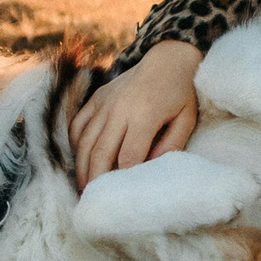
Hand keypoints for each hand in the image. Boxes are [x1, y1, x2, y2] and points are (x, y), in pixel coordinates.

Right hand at [71, 39, 203, 187]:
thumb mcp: (186, 119)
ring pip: (83, 141)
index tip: (121, 197)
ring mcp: (104, 103)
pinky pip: (77, 124)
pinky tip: (79, 161)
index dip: (123, 179)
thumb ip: (171, 145)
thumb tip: (151, 169)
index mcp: (145, 115)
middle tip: (94, 202)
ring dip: (81, 167)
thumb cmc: (181, 93)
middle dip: (95, 180)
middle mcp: (119, 109)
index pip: (128, 156)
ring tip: (83, 189)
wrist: (167, 58)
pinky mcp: (96, 98)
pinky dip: (74, 145)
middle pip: (99, 152)